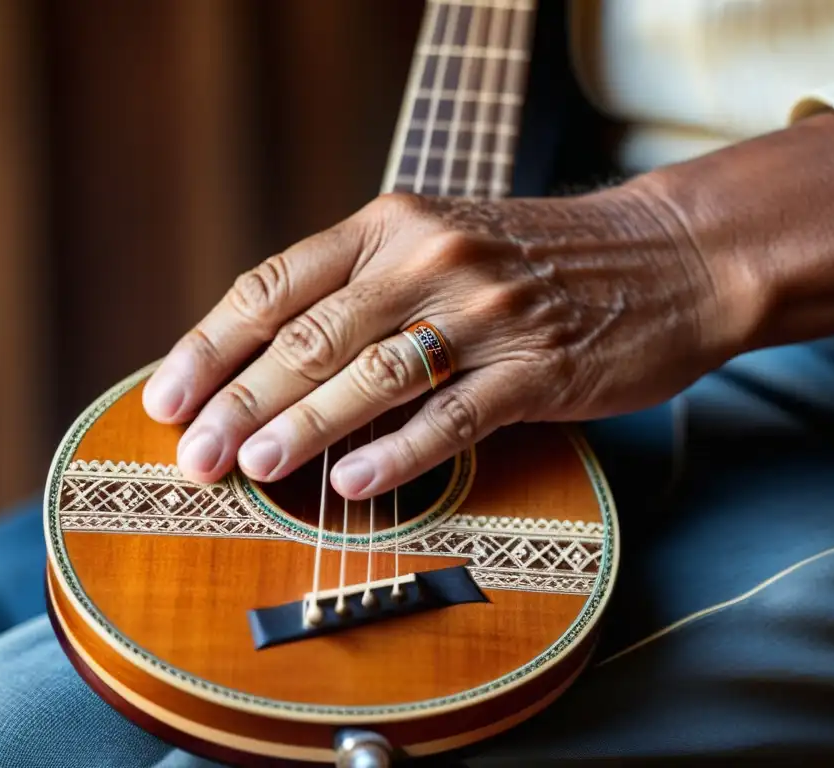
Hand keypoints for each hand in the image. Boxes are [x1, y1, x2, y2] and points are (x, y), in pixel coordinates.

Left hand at [142, 186, 733, 498]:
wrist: (667, 256)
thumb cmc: (535, 262)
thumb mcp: (439, 244)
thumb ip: (360, 290)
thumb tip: (268, 368)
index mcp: (391, 225)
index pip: (275, 285)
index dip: (211, 345)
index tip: (167, 397)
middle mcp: (430, 259)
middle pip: (311, 336)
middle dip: (240, 400)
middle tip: (194, 454)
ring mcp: (486, 313)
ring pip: (372, 375)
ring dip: (302, 426)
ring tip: (251, 468)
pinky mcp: (539, 366)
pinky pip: (454, 416)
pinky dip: (397, 452)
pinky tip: (350, 482)